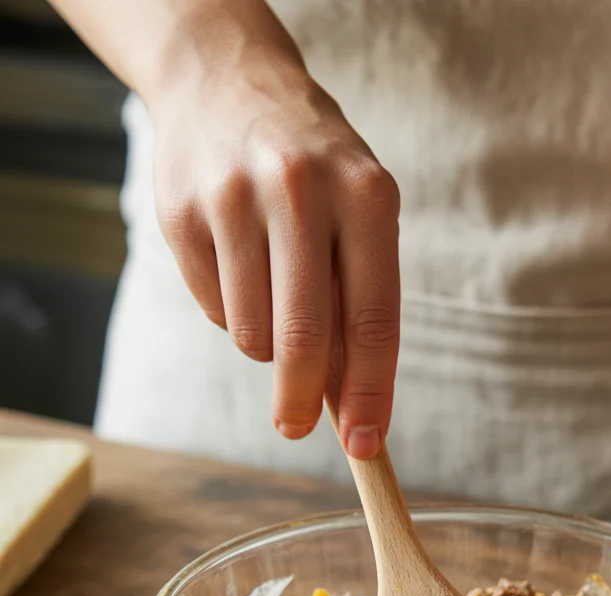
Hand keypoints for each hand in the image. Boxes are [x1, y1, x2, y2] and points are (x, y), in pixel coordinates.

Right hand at [148, 20, 399, 456]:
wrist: (225, 79)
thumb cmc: (313, 169)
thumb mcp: (358, 214)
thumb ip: (360, 301)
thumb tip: (350, 401)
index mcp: (366, 196)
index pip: (373, 321)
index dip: (371, 394)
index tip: (367, 445)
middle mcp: (302, 192)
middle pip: (304, 338)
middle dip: (301, 401)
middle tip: (295, 427)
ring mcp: (235, 199)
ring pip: (251, 332)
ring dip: (264, 344)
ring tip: (271, 296)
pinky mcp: (182, 213)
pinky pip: (211, 309)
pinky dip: (228, 312)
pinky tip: (236, 264)